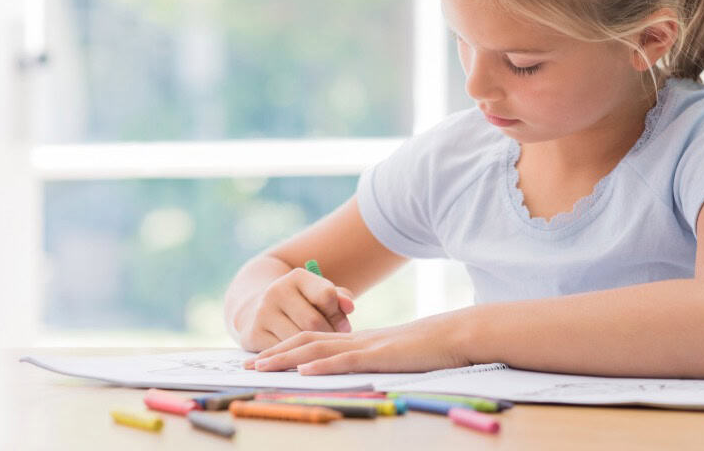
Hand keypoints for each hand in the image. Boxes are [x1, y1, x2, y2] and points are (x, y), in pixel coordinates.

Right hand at [235, 267, 355, 351]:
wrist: (260, 310)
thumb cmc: (302, 304)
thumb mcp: (320, 295)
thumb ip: (340, 298)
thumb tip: (349, 307)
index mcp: (297, 277)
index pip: (327, 296)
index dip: (338, 314)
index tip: (341, 323)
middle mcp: (276, 291)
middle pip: (314, 321)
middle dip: (328, 335)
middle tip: (333, 341)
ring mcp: (262, 313)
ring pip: (299, 339)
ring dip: (314, 348)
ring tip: (320, 347)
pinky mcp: (253, 334)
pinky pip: (284, 353)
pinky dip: (297, 357)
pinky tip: (303, 355)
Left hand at [242, 310, 473, 374]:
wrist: (456, 334)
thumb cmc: (431, 348)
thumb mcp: (396, 355)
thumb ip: (376, 360)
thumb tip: (360, 370)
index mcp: (359, 341)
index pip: (314, 341)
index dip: (286, 349)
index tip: (263, 359)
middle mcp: (357, 340)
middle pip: (307, 342)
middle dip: (275, 353)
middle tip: (248, 363)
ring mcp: (367, 346)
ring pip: (318, 348)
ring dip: (287, 357)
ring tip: (261, 365)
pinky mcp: (380, 355)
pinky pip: (346, 359)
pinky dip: (322, 364)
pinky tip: (303, 369)